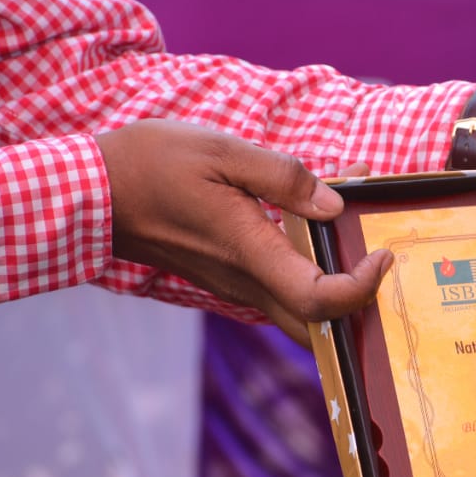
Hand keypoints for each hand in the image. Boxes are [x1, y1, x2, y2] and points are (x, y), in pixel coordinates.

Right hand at [96, 119, 388, 342]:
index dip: (361, 289)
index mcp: (250, 254)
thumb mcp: (221, 151)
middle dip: (358, 306)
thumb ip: (282, 177)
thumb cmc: (151, 164)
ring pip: (298, 315)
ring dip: (336, 296)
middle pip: (316, 326)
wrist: (92, 193)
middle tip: (380, 263)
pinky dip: (309, 280)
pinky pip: (278, 294)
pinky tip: (320, 237)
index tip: (383, 256)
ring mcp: (235, 285)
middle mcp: (245, 283)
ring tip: (359, 247)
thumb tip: (333, 205)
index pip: (320, 301)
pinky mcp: (227, 277)